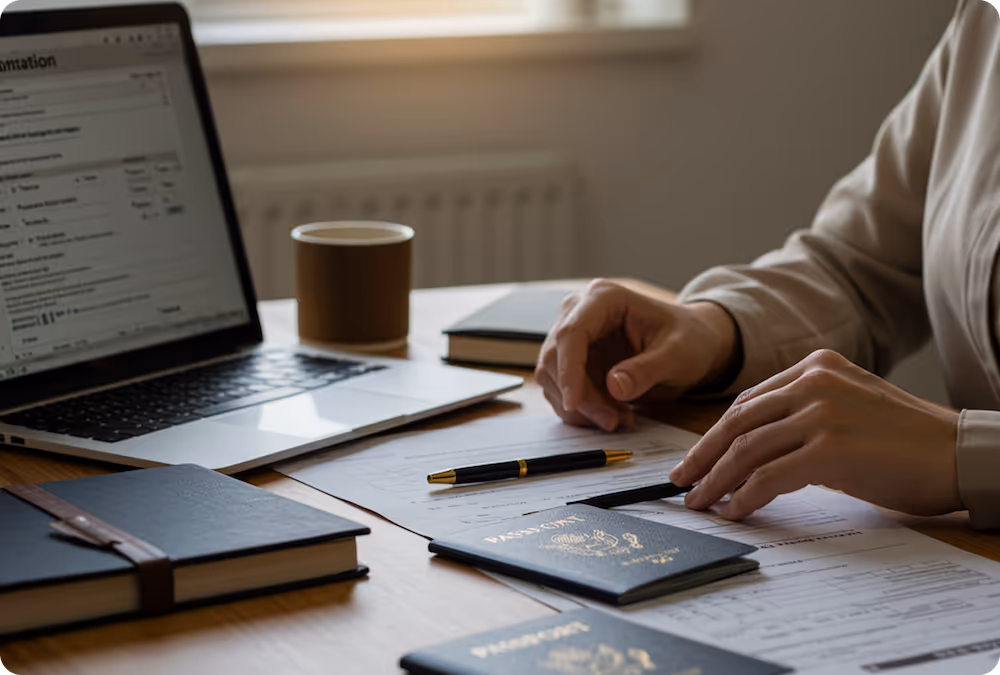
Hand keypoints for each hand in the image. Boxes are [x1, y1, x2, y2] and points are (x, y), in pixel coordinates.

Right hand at [535, 279, 739, 430]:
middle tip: (613, 421)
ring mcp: (574, 338)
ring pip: (554, 379)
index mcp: (604, 298)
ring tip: (621, 419)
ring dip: (581, 409)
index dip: (568, 371)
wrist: (694, 344)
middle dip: (580, 397)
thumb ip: (647, 370)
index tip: (574, 404)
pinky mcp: (573, 361)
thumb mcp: (677, 355)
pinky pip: (562, 391)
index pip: (571, 333)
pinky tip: (612, 414)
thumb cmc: (689, 339)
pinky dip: (582, 411)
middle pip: (556, 359)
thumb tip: (614, 386)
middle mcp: (579, 313)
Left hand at [669, 349, 961, 518]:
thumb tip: (750, 449)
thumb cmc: (905, 439)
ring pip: (746, 449)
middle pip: (737, 422)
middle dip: (703, 456)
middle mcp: (813, 382)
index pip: (747, 402)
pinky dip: (745, 496)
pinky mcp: (830, 448)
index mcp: (815, 366)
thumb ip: (802, 414)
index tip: (697, 458)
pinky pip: (769, 476)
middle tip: (681, 482)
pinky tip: (735, 510)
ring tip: (700, 502)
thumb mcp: (847, 407)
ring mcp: (821, 413)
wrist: (958, 453)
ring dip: (716, 480)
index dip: (715, 435)